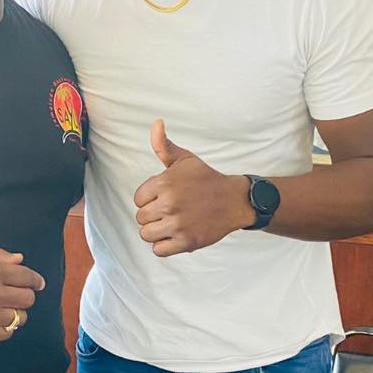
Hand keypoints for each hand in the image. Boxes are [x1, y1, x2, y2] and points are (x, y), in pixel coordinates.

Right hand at [0, 240, 45, 340]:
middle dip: (26, 293)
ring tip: (8, 304)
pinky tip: (0, 317)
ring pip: (19, 317)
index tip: (38, 282)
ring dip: (17, 310)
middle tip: (19, 291)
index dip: (36, 279)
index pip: (26, 277)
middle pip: (27, 298)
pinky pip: (5, 333)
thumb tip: (20, 261)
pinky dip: (7, 326)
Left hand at [133, 119, 255, 256]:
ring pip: (146, 234)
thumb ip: (163, 144)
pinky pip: (159, 250)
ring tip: (169, 223)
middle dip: (152, 214)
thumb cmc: (205, 178)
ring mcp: (178, 224)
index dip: (148, 198)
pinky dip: (164, 245)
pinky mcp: (187, 242)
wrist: (234, 200)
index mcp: (165, 183)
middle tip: (168, 210)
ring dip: (156, 231)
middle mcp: (169, 204)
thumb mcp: (184, 158)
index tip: (162, 196)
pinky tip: (175, 234)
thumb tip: (156, 122)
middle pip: (141, 217)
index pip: (138, 199)